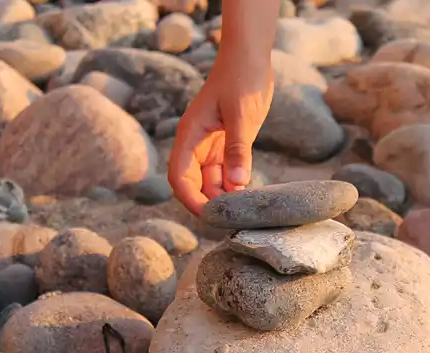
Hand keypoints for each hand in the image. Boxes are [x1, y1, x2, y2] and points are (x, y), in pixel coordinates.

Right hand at [168, 54, 273, 215]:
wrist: (249, 58)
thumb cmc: (241, 80)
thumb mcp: (242, 116)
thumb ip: (238, 150)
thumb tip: (237, 184)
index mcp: (190, 135)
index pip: (180, 176)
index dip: (190, 199)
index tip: (209, 215)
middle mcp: (196, 143)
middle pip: (194, 183)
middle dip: (209, 201)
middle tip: (234, 217)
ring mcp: (211, 144)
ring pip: (211, 180)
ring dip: (224, 195)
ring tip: (244, 208)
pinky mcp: (227, 143)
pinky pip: (226, 170)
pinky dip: (234, 183)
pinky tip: (249, 193)